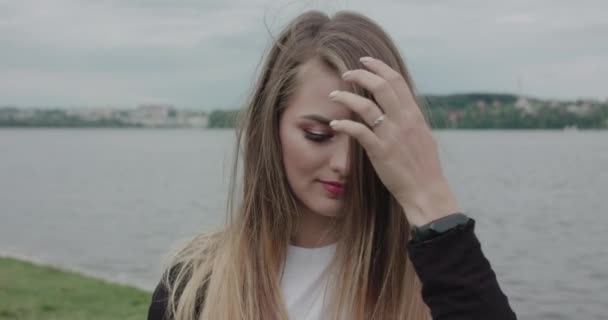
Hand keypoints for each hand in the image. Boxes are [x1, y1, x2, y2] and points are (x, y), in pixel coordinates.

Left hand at [328, 56, 459, 226]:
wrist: (427, 191)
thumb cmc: (424, 167)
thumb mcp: (423, 136)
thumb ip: (410, 120)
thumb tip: (402, 106)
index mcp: (414, 114)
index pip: (397, 81)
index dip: (379, 67)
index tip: (365, 61)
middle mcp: (404, 121)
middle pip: (381, 86)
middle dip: (360, 75)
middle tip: (346, 73)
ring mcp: (392, 135)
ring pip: (366, 106)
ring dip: (346, 97)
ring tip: (334, 94)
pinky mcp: (380, 151)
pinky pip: (359, 131)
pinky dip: (345, 124)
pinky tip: (335, 123)